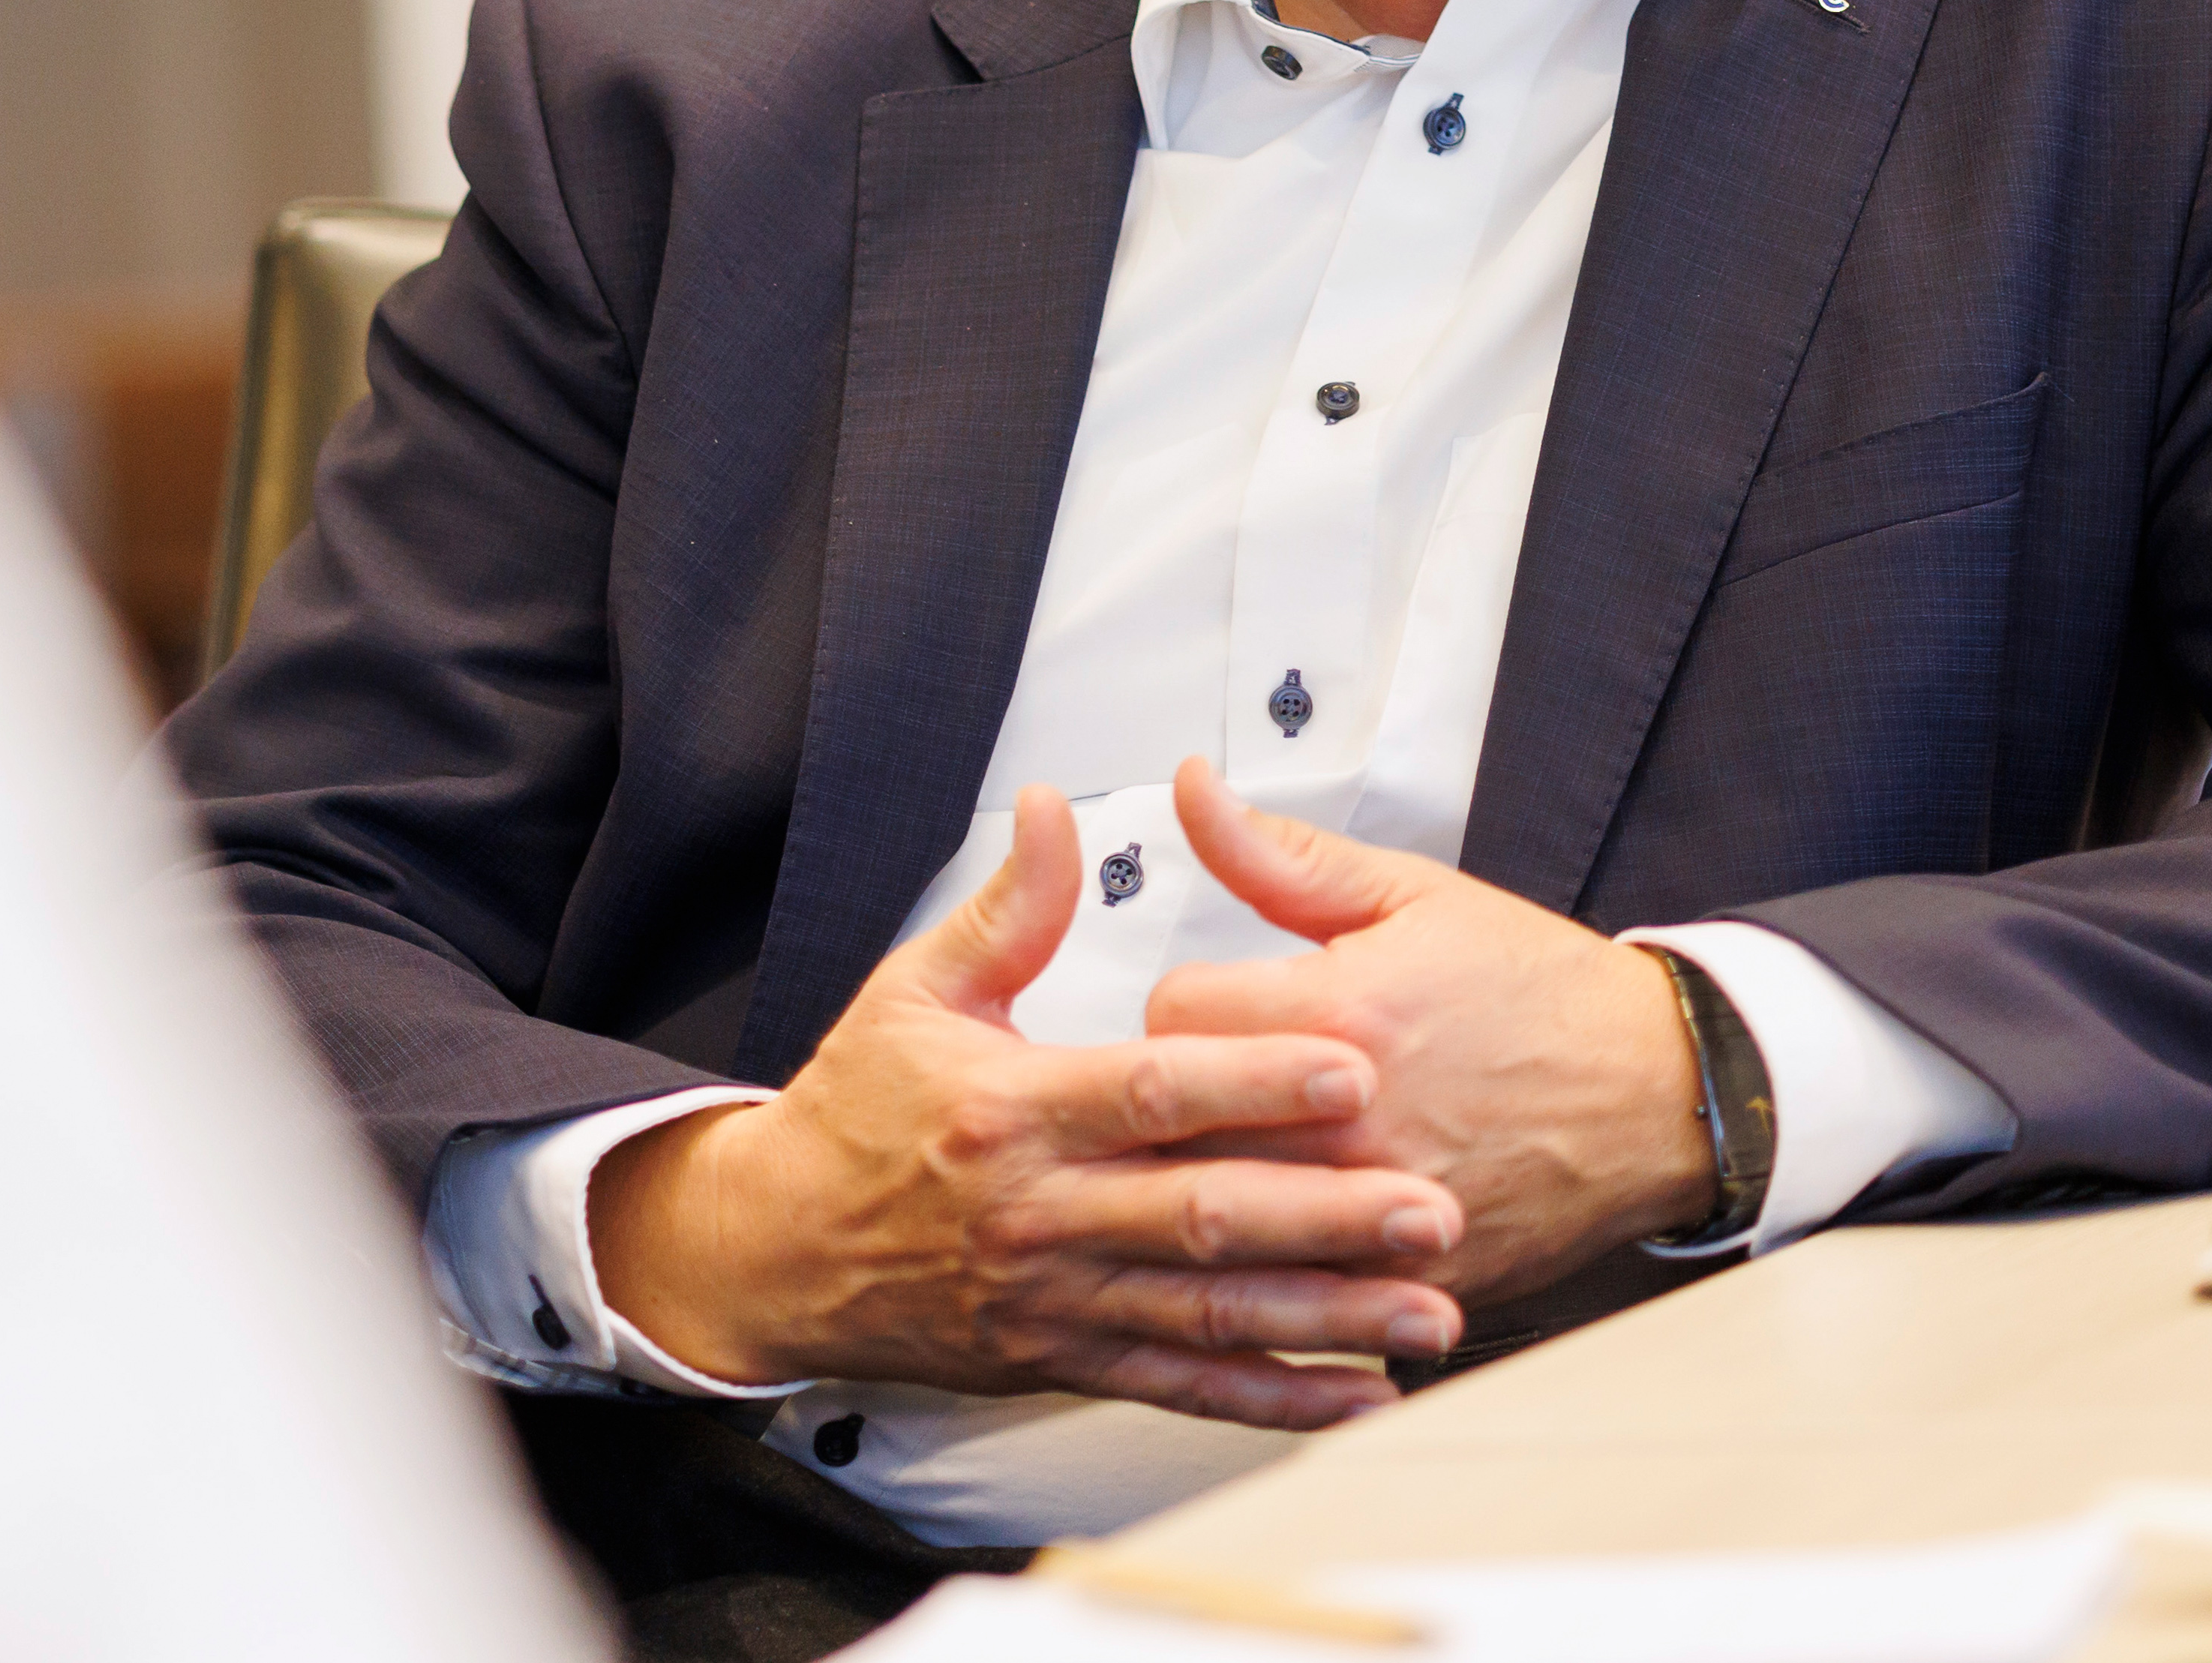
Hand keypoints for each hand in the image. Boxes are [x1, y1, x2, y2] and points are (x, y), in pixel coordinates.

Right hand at [585, 785, 1472, 1425]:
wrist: (779, 1250)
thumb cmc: (855, 1114)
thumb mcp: (912, 992)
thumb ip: (1004, 909)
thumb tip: (1055, 809)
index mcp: (1013, 1110)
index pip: (1151, 1093)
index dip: (1254, 1081)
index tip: (1350, 1068)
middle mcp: (1042, 1214)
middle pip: (1204, 1216)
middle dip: (1327, 1217)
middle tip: (1432, 1208)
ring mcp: (1058, 1300)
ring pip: (1211, 1315)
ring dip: (1326, 1319)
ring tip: (1428, 1314)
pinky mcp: (1065, 1360)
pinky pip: (1182, 1389)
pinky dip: (1272, 1401)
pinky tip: (1354, 1396)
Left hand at [1145, 758, 1709, 1300]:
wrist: (1659, 1091)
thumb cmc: (1540, 994)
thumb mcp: (1409, 895)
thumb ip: (1279, 854)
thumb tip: (1193, 790)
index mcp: (1338, 1013)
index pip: (1170, 1019)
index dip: (1182, 1009)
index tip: (1214, 1011)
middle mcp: (1350, 1121)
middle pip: (1178, 1126)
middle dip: (1179, 1101)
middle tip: (1213, 1086)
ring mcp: (1377, 1211)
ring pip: (1221, 1219)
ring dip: (1212, 1186)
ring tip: (1238, 1154)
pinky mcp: (1406, 1278)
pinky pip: (1293, 1289)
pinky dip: (1278, 1262)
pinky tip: (1289, 1229)